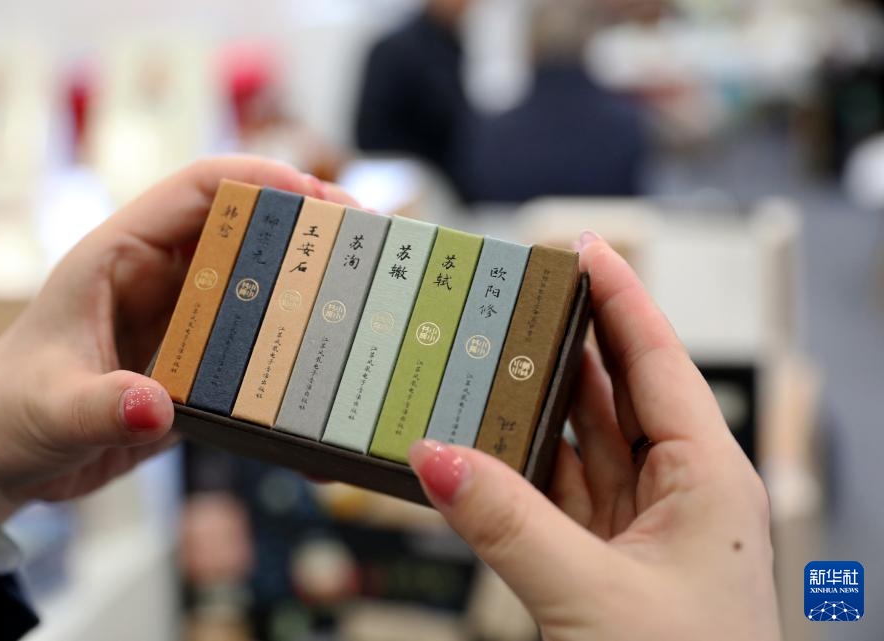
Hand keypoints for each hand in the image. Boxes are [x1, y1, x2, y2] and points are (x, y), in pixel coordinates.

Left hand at [0, 156, 356, 522]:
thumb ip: (98, 406)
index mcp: (117, 258)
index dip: (256, 178)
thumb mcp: (48, 409)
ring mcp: (180, 322)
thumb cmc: (6, 413)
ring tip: (363, 294)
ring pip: (256, 285)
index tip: (314, 191)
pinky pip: (251, 345)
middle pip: (243, 231)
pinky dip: (290, 350)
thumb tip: (157, 410)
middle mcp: (156, 279)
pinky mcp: (193, 366)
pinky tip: (326, 369)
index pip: (194, 191)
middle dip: (304, 227)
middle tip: (364, 239)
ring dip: (307, 286)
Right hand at [408, 232, 779, 640]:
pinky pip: (554, 496)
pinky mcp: (600, 566)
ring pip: (581, 445)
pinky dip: (517, 469)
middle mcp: (677, 495)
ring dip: (534, 406)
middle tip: (519, 293)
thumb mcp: (591, 595)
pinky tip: (482, 441)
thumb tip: (431, 456)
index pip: (660, 363)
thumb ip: (505, 523)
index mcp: (708, 479)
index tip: (585, 246)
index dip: (622, 299)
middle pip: (617, 394)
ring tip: (487, 355)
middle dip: (569, 343)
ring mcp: (637, 531)